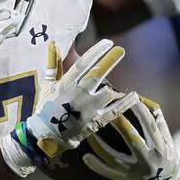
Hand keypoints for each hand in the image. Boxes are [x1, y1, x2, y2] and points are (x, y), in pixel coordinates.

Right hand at [21, 39, 135, 159]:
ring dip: (110, 87)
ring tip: (111, 86)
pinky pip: (114, 110)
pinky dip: (125, 103)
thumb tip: (52, 43)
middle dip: (110, 61)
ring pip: (107, 92)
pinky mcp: (96, 121)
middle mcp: (79, 94)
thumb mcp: (47, 85)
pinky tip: (134, 95)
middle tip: (120, 50)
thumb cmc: (45, 108)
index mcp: (67, 84)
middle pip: (97, 74)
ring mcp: (89, 108)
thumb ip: (53, 64)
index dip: (96, 52)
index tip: (108, 43)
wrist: (46, 136)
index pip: (83, 64)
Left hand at [83, 96, 178, 179]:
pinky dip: (96, 166)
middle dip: (120, 123)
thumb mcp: (167, 140)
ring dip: (100, 144)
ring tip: (90, 131)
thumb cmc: (165, 156)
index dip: (140, 110)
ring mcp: (135, 171)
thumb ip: (159, 123)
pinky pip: (107, 173)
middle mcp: (148, 160)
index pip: (150, 124)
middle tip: (108, 109)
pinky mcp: (124, 179)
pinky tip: (86, 156)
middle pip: (133, 139)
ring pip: (114, 157)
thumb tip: (147, 102)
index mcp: (160, 148)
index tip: (129, 97)